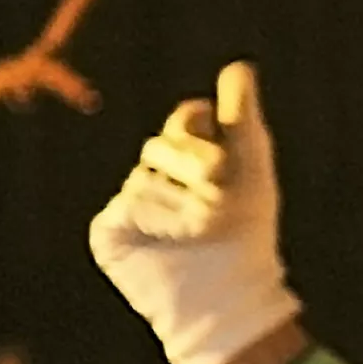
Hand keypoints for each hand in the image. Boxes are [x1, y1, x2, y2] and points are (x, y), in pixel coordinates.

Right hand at [91, 61, 303, 363]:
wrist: (228, 297)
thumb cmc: (247, 238)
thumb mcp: (252, 169)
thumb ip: (242, 117)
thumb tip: (239, 66)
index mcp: (188, 160)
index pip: (186, 119)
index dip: (204, 134)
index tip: (224, 162)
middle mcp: (156, 178)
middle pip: (163, 141)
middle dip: (196, 165)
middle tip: (220, 196)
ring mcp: (130, 204)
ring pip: (146, 175)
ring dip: (183, 202)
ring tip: (202, 231)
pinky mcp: (110, 231)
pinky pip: (129, 204)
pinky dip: (159, 219)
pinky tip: (175, 242)